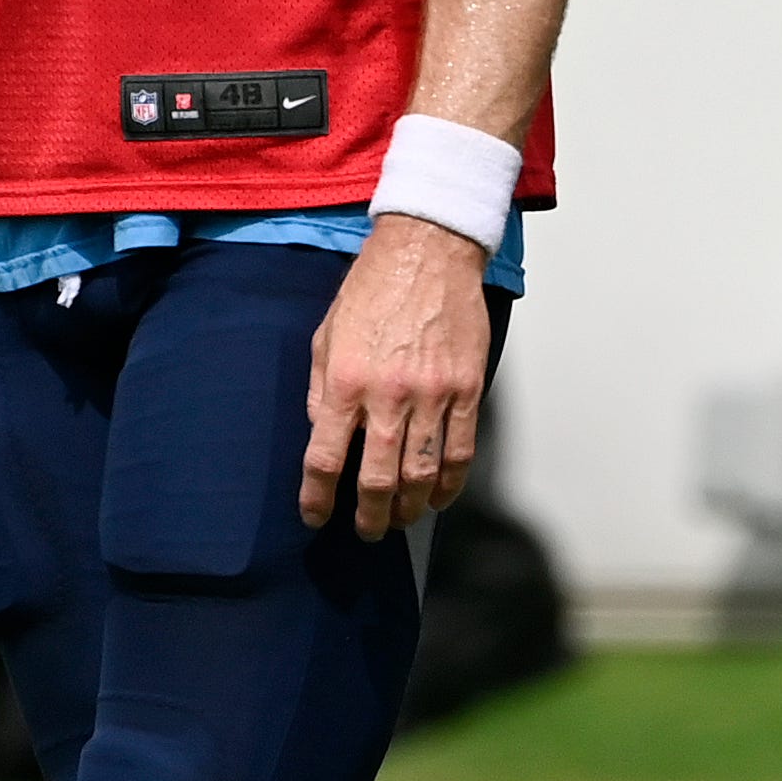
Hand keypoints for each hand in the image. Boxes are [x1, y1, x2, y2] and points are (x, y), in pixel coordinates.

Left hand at [302, 213, 492, 539]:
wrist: (428, 251)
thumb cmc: (373, 289)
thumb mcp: (325, 336)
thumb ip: (320, 391)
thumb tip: (321, 437)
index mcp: (345, 382)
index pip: (324, 460)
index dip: (317, 498)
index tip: (316, 516)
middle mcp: (387, 395)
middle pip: (376, 480)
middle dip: (368, 516)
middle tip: (365, 529)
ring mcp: (432, 394)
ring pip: (421, 475)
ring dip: (408, 508)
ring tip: (399, 519)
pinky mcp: (466, 389)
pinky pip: (460, 452)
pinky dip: (450, 484)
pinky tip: (438, 497)